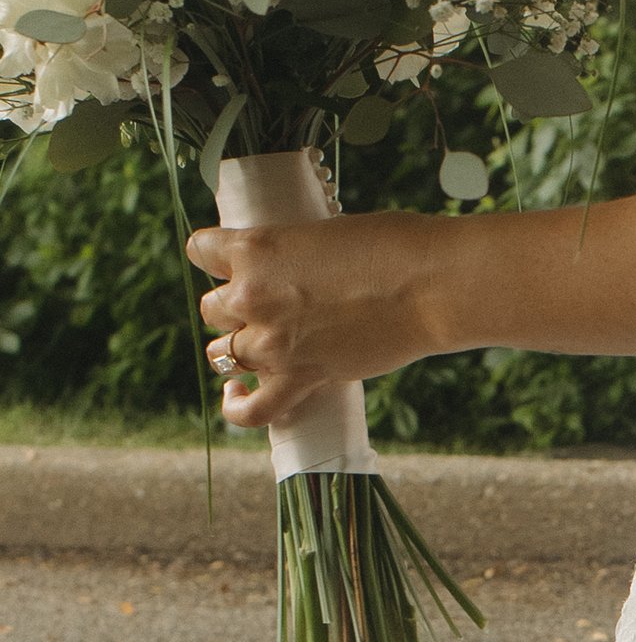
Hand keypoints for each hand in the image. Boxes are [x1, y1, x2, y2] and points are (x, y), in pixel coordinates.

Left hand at [187, 210, 455, 432]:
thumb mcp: (321, 232)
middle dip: (235, 306)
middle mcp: (252, 297)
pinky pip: (252, 408)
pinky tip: (236, 394)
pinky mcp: (300, 378)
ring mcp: (273, 343)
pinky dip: (238, 406)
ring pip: (223, 352)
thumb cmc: (389, 247)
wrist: (428, 286)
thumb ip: (291, 256)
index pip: (201, 251)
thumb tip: (291, 276)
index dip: (217, 256)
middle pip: (213, 308)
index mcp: (253, 248)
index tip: (235, 260)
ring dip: (238, 346)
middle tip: (270, 303)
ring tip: (262, 342)